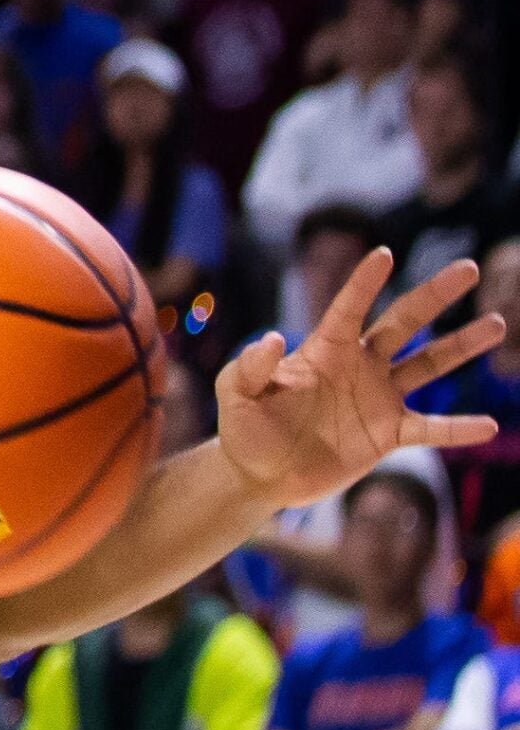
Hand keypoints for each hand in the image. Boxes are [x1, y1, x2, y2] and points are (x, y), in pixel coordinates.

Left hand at [216, 250, 504, 510]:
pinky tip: (490, 426)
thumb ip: (249, 366)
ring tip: (494, 324)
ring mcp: (378, 398)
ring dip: (461, 346)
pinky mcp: (388, 434)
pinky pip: (430, 429)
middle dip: (434, 295)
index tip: (383, 254)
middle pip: (404, 322)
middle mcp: (359, 365)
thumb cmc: (245, 428)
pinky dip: (457, 428)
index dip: (363, 283)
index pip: (348, 309)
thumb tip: (273, 338)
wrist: (259, 474)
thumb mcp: (236, 395)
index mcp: (325, 350)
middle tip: (468, 268)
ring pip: (428, 364)